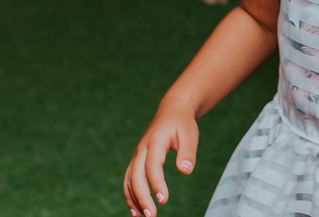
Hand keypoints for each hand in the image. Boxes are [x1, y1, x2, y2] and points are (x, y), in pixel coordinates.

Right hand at [123, 101, 198, 216]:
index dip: (156, 183)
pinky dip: (130, 194)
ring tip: (143, 216)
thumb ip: (188, 152)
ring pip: (129, 179)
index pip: (152, 165)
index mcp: (155, 141)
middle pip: (136, 175)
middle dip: (142, 197)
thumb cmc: (182, 124)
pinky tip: (136, 210)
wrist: (172, 111)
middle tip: (152, 215)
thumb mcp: (190, 134)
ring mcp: (137, 155)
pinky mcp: (137, 160)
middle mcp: (142, 149)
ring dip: (134, 198)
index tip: (164, 200)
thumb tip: (186, 171)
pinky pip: (129, 179)